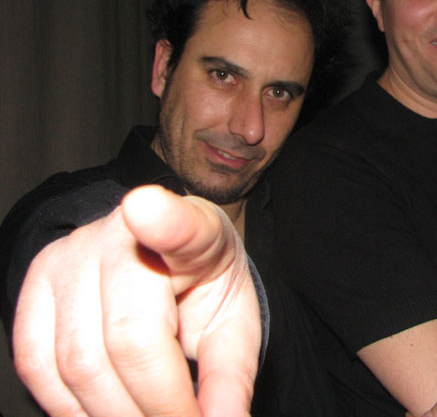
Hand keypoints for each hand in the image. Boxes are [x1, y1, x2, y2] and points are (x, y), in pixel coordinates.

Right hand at [12, 185, 260, 416]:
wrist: (164, 260)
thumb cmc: (203, 288)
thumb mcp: (234, 324)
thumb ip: (230, 376)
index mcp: (193, 232)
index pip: (179, 224)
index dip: (163, 219)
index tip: (145, 207)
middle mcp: (121, 234)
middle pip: (128, 338)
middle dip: (156, 406)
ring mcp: (70, 257)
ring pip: (77, 362)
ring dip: (114, 416)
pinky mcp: (35, 285)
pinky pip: (37, 365)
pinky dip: (69, 409)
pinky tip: (105, 415)